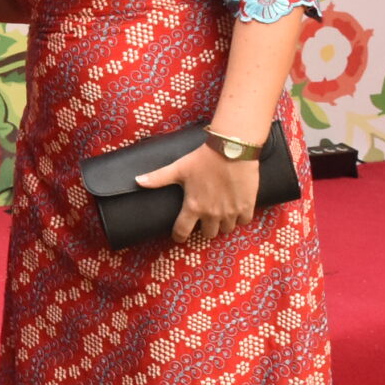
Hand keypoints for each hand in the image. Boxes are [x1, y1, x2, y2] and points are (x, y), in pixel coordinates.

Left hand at [134, 142, 260, 243]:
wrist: (233, 149)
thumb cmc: (204, 159)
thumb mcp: (179, 168)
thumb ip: (158, 178)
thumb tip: (137, 181)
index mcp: (194, 206)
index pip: (182, 232)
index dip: (179, 236)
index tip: (179, 236)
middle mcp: (212, 214)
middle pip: (208, 234)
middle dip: (204, 228)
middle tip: (204, 218)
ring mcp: (231, 212)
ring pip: (226, 229)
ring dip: (222, 224)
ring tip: (220, 213)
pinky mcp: (247, 206)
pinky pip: (243, 221)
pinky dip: (240, 217)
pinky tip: (235, 208)